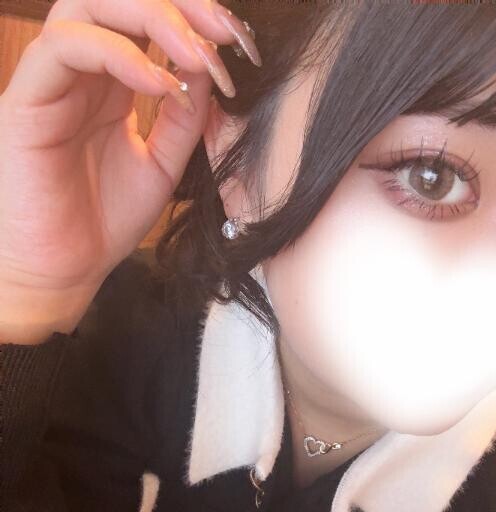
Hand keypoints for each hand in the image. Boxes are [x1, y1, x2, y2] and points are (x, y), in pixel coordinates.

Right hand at [0, 0, 258, 299]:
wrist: (65, 270)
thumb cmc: (104, 221)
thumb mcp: (164, 164)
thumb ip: (184, 117)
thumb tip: (209, 68)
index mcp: (113, 85)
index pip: (148, 22)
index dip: (196, 17)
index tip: (240, 41)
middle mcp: (82, 74)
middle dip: (180, 5)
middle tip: (224, 34)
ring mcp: (52, 84)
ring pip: (88, 7)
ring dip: (151, 18)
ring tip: (194, 56)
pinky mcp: (25, 102)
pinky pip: (64, 49)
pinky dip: (116, 55)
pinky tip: (158, 85)